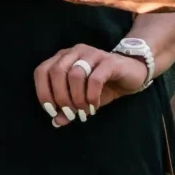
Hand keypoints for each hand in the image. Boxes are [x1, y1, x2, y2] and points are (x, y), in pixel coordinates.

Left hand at [34, 46, 149, 127]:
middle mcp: (75, 52)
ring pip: (75, 75)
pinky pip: (95, 79)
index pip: (42, 71)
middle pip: (56, 72)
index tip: (52, 111)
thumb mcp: (82, 99)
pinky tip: (94, 106)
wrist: (132, 74)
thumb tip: (56, 122)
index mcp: (63, 58)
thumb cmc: (102, 86)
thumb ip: (68, 109)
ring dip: (76, 98)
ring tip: (83, 111)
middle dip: (61, 97)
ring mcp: (92, 54)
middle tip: (71, 113)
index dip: (43, 92)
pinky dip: (91, 96)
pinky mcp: (109, 61)